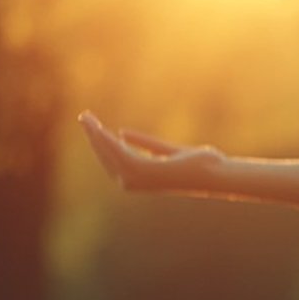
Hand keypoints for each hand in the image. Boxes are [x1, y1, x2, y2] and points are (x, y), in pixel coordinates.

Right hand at [76, 110, 222, 191]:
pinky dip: (107, 140)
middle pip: (106, 156)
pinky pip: (119, 152)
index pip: (112, 159)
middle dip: (93, 136)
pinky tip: (99, 128)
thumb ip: (145, 143)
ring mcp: (137, 179)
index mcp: (138, 178)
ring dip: (96, 135)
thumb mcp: (166, 150)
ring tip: (85, 118)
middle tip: (83, 117)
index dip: (100, 142)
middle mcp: (133, 182)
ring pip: (109, 153)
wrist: (214, 172)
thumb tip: (122, 133)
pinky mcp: (143, 171)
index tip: (92, 126)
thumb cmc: (195, 163)